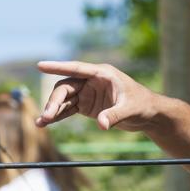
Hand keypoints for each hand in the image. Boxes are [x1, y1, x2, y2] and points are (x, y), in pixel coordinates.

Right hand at [36, 60, 160, 131]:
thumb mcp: (130, 109)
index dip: (58, 67)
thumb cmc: (142, 105)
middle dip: (54, 101)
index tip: (40, 65)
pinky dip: (57, 116)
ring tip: (40, 123)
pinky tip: (45, 124)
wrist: (149, 114)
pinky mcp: (87, 106)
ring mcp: (87, 93)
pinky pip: (68, 110)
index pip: (76, 68)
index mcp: (102, 74)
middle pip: (66, 88)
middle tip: (46, 116)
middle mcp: (91, 81)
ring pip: (64, 99)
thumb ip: (115, 115)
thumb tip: (101, 125)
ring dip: (52, 110)